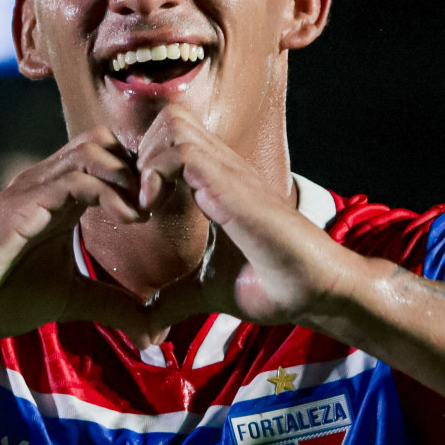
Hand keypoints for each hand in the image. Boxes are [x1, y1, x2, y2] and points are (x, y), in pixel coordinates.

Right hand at [0, 129, 157, 343]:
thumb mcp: (71, 300)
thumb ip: (113, 306)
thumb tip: (156, 332)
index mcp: (60, 196)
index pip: (111, 157)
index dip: (143, 175)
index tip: (166, 210)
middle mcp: (47, 182)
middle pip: (106, 140)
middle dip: (140, 166)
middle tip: (160, 205)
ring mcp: (33, 189)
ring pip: (93, 149)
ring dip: (129, 176)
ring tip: (144, 214)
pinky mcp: (21, 206)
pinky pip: (74, 179)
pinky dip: (109, 192)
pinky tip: (128, 220)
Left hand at [134, 107, 355, 329]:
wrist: (313, 293)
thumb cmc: (271, 286)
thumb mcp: (203, 291)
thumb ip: (171, 300)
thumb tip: (144, 326)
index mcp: (214, 183)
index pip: (168, 139)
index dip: (139, 166)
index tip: (131, 210)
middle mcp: (221, 169)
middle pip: (167, 119)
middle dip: (135, 155)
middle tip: (130, 202)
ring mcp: (228, 172)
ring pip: (171, 124)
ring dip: (144, 162)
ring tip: (140, 207)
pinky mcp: (232, 185)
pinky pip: (182, 151)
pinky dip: (154, 175)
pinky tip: (150, 213)